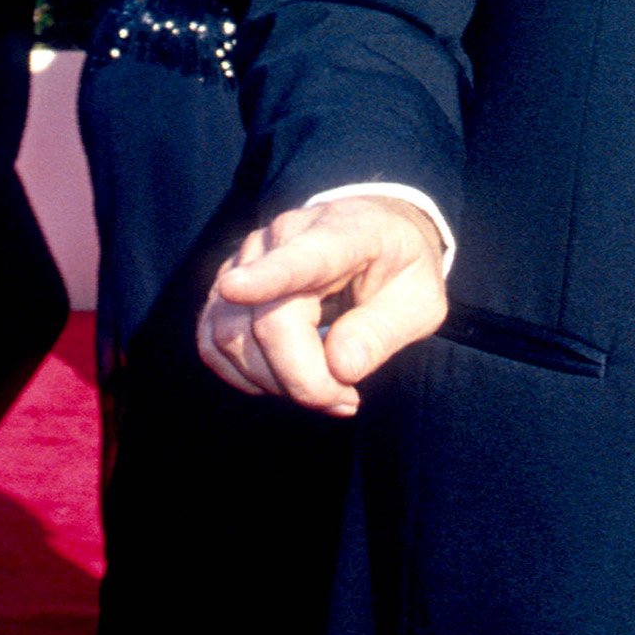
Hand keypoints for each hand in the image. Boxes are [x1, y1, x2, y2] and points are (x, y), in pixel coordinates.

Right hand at [198, 196, 447, 416]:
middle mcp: (281, 238)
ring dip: (273, 382)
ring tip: (323, 389)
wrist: (376, 234)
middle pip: (267, 322)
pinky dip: (243, 374)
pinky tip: (282, 380)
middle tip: (347, 401)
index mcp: (342, 234)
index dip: (268, 275)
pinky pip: (212, 342)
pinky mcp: (225, 288)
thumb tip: (340, 368)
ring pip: (230, 336)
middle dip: (303, 380)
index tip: (236, 289)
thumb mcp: (422, 301)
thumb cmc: (401, 269)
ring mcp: (245, 260)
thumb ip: (383, 331)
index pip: (301, 256)